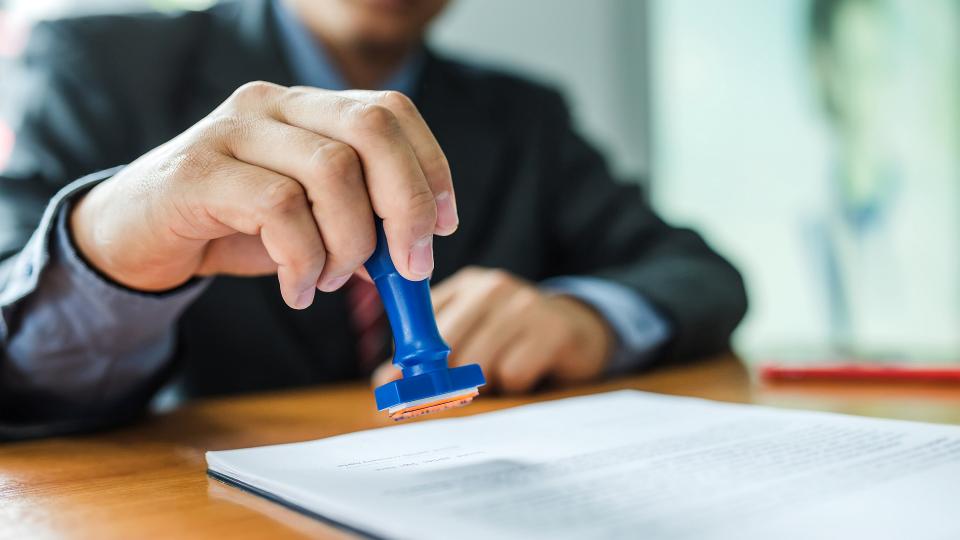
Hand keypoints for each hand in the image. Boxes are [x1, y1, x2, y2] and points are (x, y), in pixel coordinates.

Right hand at [70, 83, 456, 308]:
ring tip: (331, 279)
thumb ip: (362, 227)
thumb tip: (415, 258)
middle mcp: (275, 105)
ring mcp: (233, 131)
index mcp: (308, 107)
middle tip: (410, 267)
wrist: (138, 237)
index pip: (390, 111)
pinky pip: (280, 211)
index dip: (430, 168)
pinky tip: (298, 287)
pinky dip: (305, 263)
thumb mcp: (311, 224)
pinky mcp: (200, 171)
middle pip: (371, 130)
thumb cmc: (234, 226)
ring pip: (333, 172)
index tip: (444, 226)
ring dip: (351, 244)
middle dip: (407, 206)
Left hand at [372, 267, 614, 392]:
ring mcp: (524, 304)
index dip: (408, 360)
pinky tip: (528, 373)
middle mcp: (493, 287)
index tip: (399, 387)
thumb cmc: (514, 339)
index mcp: (466, 285)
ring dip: (485, 384)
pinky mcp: (553, 328)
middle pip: (447, 346)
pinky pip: (514, 373)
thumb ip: (430, 351)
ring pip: (478, 363)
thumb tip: (384, 381)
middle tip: (454, 393)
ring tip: (500, 376)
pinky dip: (515, 386)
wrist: (581, 331)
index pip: (422, 322)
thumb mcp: (472, 333)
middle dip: (444, 380)